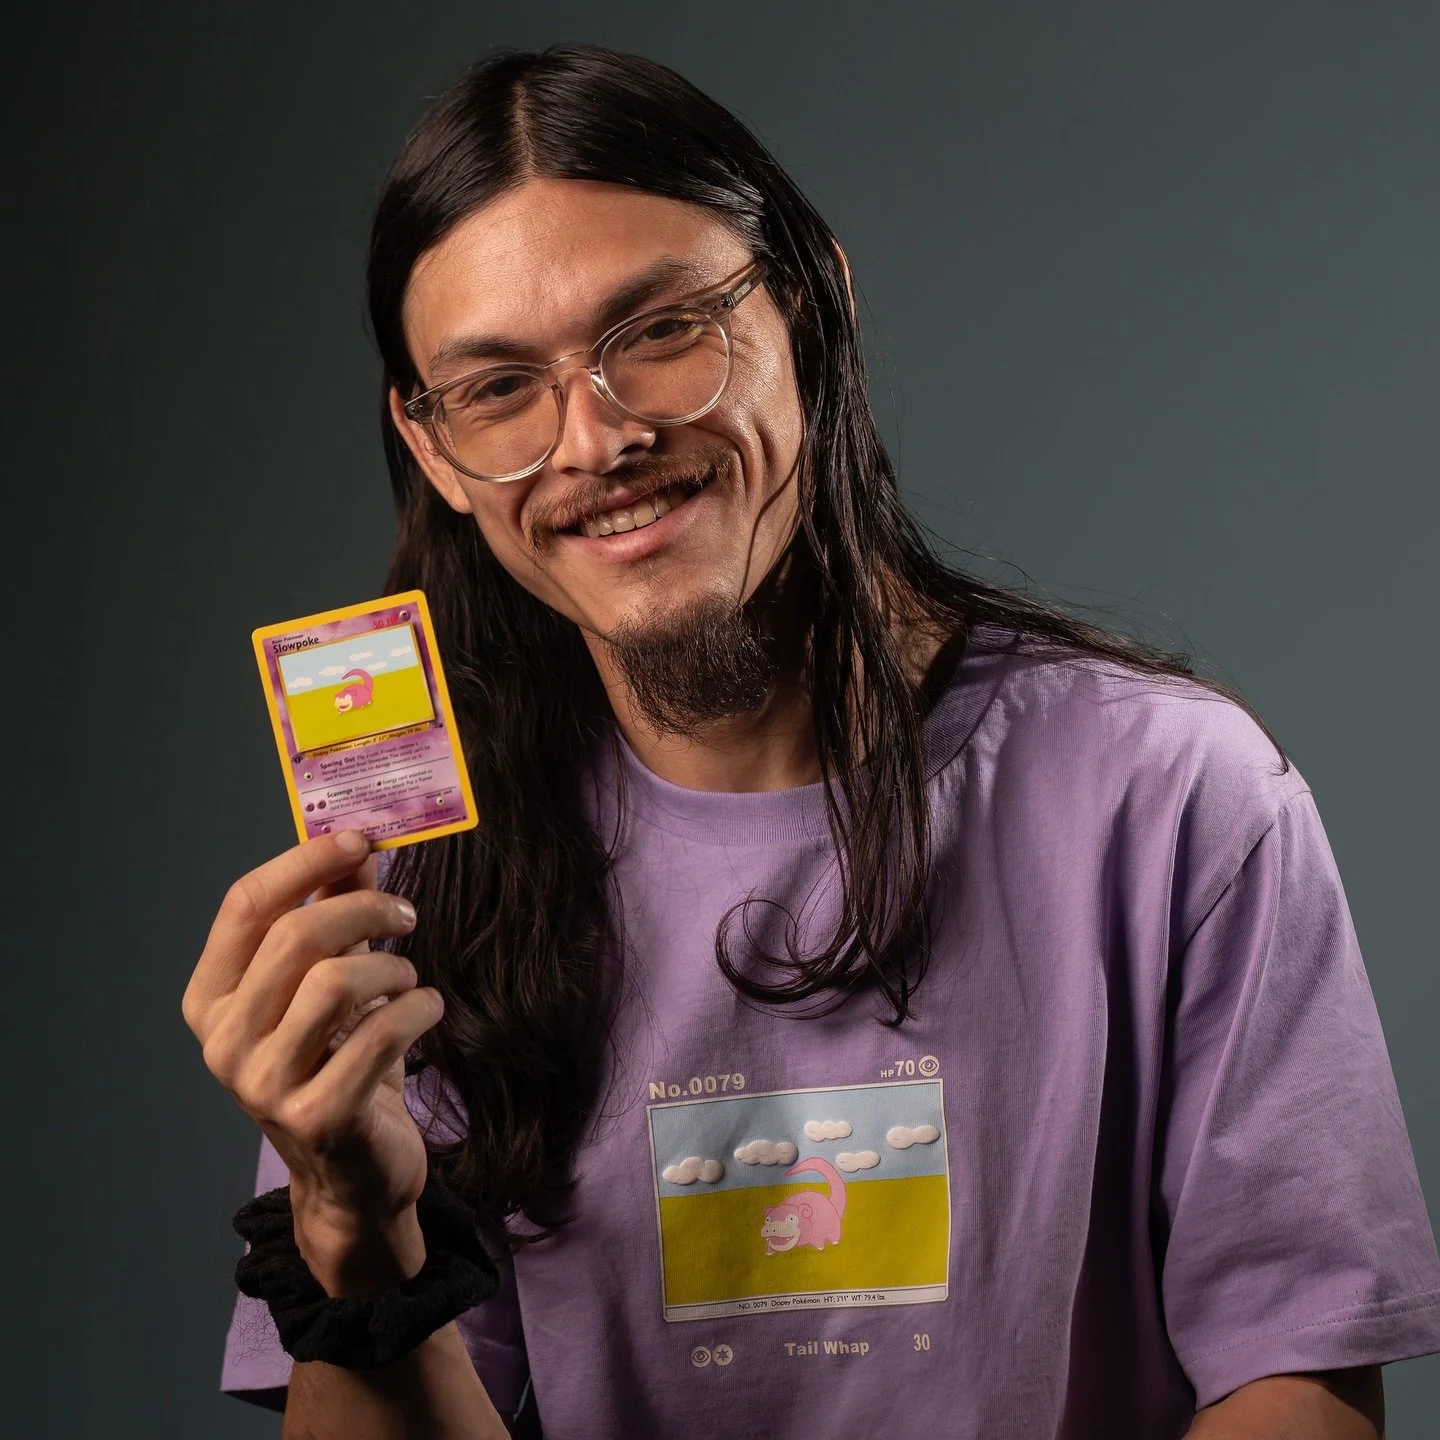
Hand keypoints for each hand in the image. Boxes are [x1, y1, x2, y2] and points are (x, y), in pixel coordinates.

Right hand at [182, 830, 443, 1291]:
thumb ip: (334, 914)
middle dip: (365, 909)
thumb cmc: (339, 1066)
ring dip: (393, 967)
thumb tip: (356, 845)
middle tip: (406, 914)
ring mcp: (264, 1085)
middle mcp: (224, 1042)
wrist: (354, 1178)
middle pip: (295, 936)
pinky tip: (428, 1011)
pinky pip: (379, 1035)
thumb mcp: (329, 985)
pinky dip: (418, 1010)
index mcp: (212, 999)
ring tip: (409, 981)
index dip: (306, 862)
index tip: (360, 839)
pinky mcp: (317, 1118)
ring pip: (336, 981)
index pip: (245, 905)